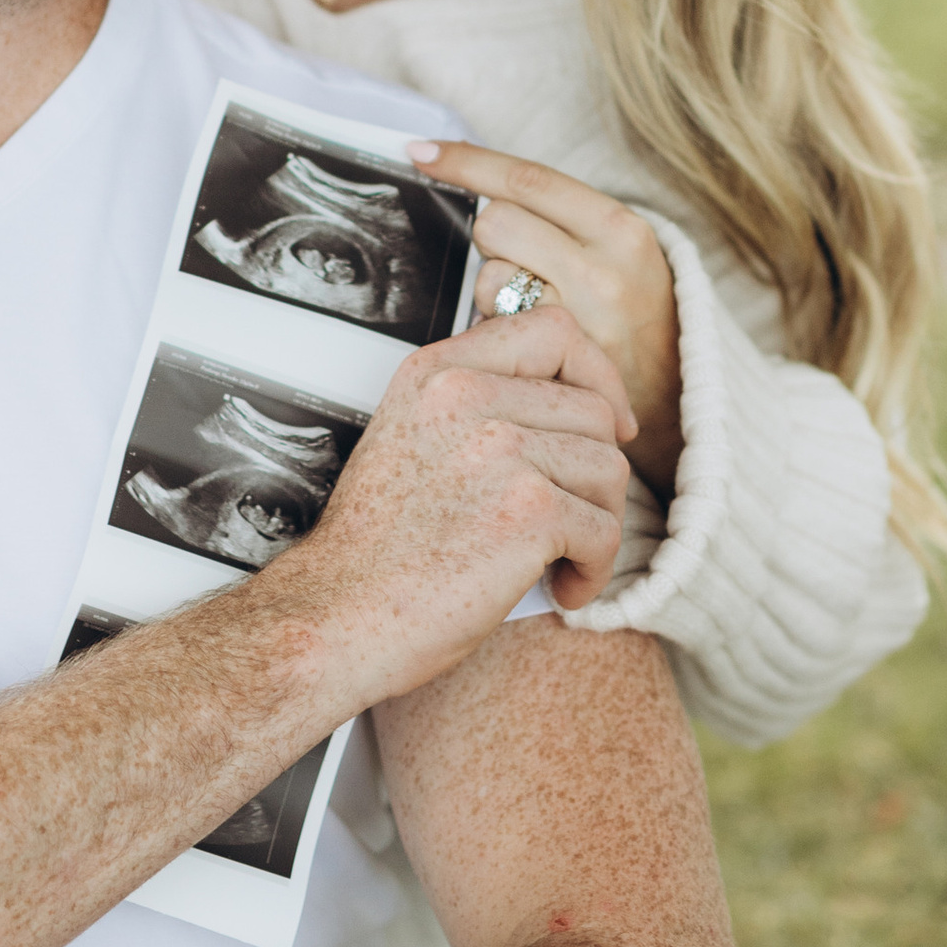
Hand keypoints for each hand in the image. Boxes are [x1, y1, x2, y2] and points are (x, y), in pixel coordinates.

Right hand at [272, 300, 632, 707]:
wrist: (337, 618)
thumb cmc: (377, 550)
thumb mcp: (412, 438)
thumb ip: (478, 406)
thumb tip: (580, 406)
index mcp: (437, 371)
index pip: (552, 328)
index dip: (597, 373)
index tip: (610, 421)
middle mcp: (466, 394)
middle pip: (594, 411)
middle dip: (596, 475)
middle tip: (572, 522)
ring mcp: (499, 448)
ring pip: (608, 470)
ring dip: (598, 524)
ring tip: (559, 560)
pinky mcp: (528, 509)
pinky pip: (604, 531)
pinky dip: (594, 571)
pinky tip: (561, 589)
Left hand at [412, 142, 683, 494]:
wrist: (675, 394)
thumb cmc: (634, 310)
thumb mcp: (619, 249)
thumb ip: (561, 218)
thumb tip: (477, 180)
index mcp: (620, 227)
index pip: (528, 179)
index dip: (467, 162)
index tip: (420, 151)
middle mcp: (604, 268)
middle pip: (497, 222)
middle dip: (494, 239)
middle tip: (526, 264)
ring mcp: (581, 320)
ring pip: (489, 275)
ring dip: (496, 288)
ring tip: (537, 308)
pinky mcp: (558, 362)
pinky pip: (495, 325)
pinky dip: (501, 327)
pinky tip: (532, 340)